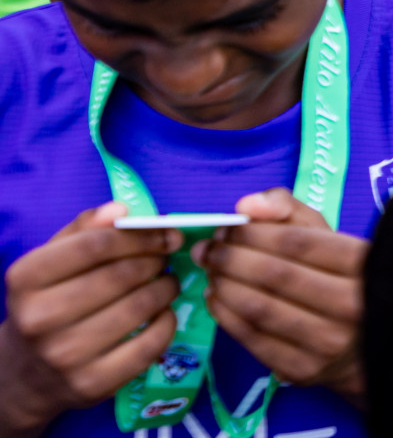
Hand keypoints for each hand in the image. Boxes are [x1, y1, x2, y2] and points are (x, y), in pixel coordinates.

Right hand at [0, 203, 179, 437]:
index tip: (166, 232)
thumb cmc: (48, 302)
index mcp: (26, 279)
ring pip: (138, 308)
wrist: (26, 373)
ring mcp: (64, 356)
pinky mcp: (92, 384)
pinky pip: (148, 345)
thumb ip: (84, 229)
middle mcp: (38, 319)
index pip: (94, 245)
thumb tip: (121, 208)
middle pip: (121, 275)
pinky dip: (167, 323)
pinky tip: (165, 312)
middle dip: (155, 259)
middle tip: (167, 257)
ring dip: (166, 288)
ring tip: (168, 282)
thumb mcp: (51, 261)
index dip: (139, 234)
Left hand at [194, 189, 366, 404]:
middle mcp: (351, 305)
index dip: (253, 233)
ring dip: (224, 285)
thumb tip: (246, 206)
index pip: (298, 243)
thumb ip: (287, 209)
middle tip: (209, 249)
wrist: (364, 344)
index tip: (228, 228)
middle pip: (275, 275)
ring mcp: (328, 342)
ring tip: (211, 270)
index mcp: (363, 265)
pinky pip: (253, 339)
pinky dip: (225, 315)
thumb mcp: (326, 234)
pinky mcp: (303, 370)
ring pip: (259, 308)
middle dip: (230, 257)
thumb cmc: (340, 278)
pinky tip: (217, 297)